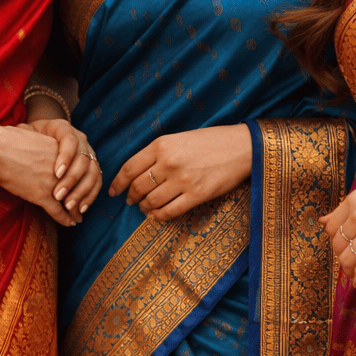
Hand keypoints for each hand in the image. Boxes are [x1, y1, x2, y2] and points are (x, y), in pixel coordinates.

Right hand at [0, 124, 85, 227]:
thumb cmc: (7, 141)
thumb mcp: (32, 136)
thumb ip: (39, 142)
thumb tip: (30, 136)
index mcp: (60, 151)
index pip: (75, 168)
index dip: (79, 178)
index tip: (81, 184)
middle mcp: (61, 168)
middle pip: (76, 185)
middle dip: (80, 196)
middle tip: (83, 205)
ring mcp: (53, 183)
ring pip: (70, 200)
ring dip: (75, 211)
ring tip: (78, 217)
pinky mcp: (42, 196)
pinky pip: (58, 211)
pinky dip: (65, 219)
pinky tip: (70, 223)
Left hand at [26, 117, 101, 213]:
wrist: (40, 141)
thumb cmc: (30, 139)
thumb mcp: (27, 133)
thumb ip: (24, 134)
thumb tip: (18, 133)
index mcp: (63, 129)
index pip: (70, 141)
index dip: (66, 157)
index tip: (56, 174)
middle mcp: (80, 139)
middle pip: (83, 159)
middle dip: (72, 180)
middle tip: (59, 196)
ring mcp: (88, 153)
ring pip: (92, 172)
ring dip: (82, 191)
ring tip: (69, 206)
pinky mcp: (91, 167)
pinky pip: (96, 182)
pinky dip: (90, 196)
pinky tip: (81, 208)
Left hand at [109, 125, 252, 221]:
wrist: (242, 147)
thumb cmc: (211, 141)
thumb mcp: (179, 139)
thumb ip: (158, 153)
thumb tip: (139, 173)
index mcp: (161, 145)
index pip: (129, 168)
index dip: (118, 183)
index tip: (113, 191)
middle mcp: (168, 162)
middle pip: (138, 187)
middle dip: (131, 197)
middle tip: (130, 201)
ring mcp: (182, 180)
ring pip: (152, 201)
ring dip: (145, 208)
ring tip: (145, 208)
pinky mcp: (196, 195)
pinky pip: (170, 211)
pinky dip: (159, 216)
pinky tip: (157, 215)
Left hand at [322, 164, 355, 289]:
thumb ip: (354, 207)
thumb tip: (322, 220)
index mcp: (355, 198)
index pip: (330, 226)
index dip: (336, 240)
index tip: (346, 247)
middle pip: (337, 245)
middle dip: (343, 258)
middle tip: (354, 265)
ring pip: (347, 260)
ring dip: (350, 272)